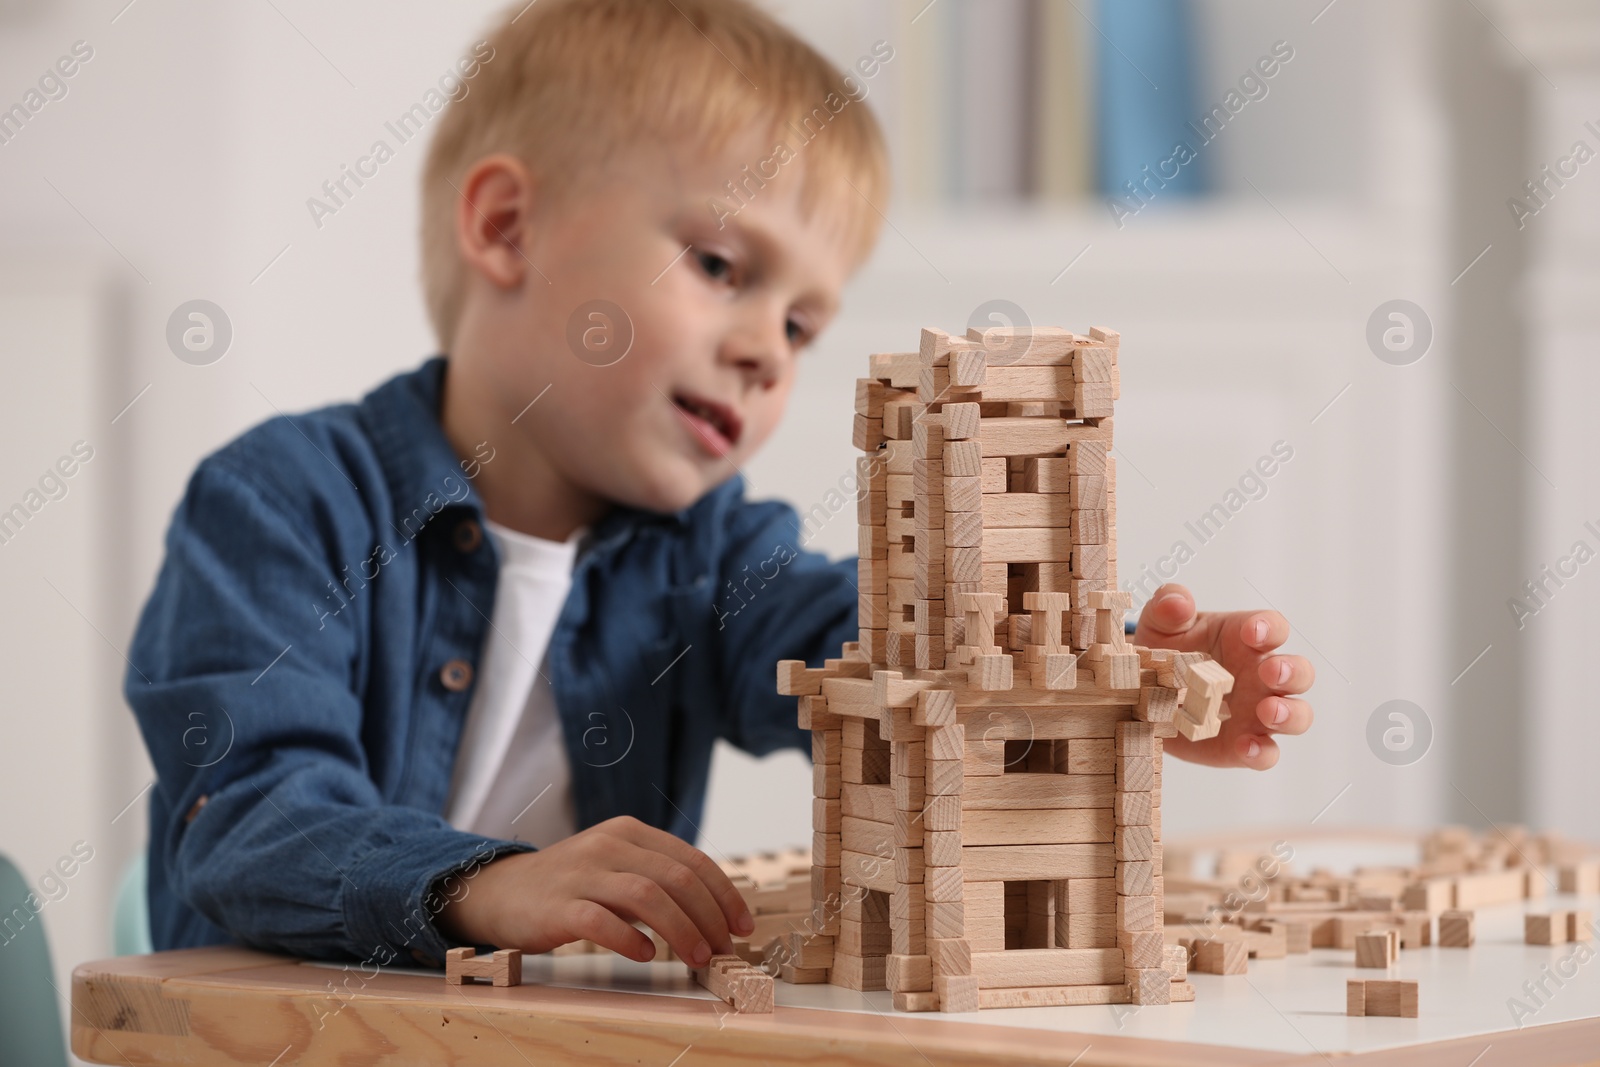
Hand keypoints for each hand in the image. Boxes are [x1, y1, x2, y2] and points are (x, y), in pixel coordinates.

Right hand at [434, 816, 754, 965]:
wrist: (502, 890)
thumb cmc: (572, 884)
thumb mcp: (617, 864)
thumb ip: (658, 877)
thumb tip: (714, 912)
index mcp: (630, 832)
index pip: (692, 860)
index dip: (724, 895)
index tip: (741, 926)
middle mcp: (609, 844)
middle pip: (676, 878)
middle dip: (710, 916)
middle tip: (724, 947)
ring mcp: (583, 873)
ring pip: (647, 896)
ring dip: (681, 930)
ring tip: (698, 956)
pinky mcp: (558, 906)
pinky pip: (602, 921)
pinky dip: (630, 939)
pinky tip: (645, 955)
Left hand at [1132, 583, 1313, 769]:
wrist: (1144, 694)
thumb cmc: (1166, 650)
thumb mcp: (1159, 625)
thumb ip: (1167, 607)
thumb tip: (1179, 601)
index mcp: (1246, 639)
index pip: (1272, 627)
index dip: (1268, 628)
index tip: (1252, 632)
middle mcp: (1261, 675)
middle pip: (1298, 672)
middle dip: (1291, 671)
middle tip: (1270, 671)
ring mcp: (1257, 711)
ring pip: (1296, 714)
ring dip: (1289, 713)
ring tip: (1268, 712)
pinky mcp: (1244, 743)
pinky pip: (1266, 752)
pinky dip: (1262, 753)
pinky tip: (1246, 748)